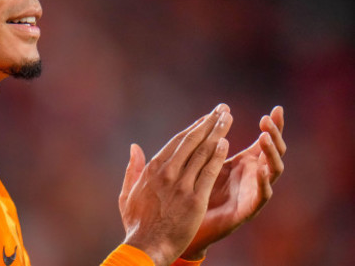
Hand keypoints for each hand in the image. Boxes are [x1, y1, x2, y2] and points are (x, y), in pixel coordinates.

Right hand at [119, 104, 232, 265]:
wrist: (146, 246)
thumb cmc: (137, 223)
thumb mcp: (127, 193)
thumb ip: (132, 169)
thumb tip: (134, 147)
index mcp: (152, 169)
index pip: (177, 141)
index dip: (194, 127)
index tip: (206, 117)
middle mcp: (167, 172)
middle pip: (191, 141)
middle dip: (209, 122)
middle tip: (222, 109)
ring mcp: (181, 185)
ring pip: (202, 152)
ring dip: (217, 133)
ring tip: (228, 119)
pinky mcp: (194, 199)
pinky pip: (208, 172)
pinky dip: (217, 156)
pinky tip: (226, 143)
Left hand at [181, 106, 286, 259]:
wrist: (185, 226)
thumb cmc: (192, 192)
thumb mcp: (201, 162)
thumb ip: (206, 144)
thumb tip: (206, 119)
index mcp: (243, 163)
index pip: (264, 140)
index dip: (273, 125)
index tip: (278, 108)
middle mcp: (253, 176)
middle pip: (273, 152)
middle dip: (274, 134)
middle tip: (268, 120)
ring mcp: (253, 192)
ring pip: (273, 170)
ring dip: (271, 153)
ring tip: (264, 137)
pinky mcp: (248, 210)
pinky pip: (262, 196)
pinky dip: (264, 182)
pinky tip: (261, 169)